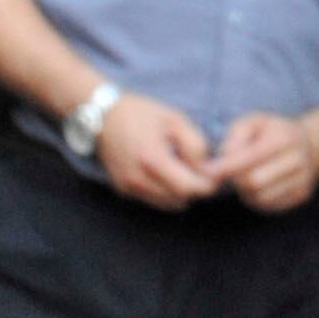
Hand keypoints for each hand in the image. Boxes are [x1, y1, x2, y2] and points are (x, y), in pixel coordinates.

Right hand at [95, 93, 220, 208]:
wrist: (103, 115)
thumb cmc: (142, 113)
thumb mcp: (176, 121)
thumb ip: (195, 146)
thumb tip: (206, 169)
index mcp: (152, 159)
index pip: (188, 188)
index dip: (206, 185)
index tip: (215, 174)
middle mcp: (137, 179)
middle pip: (179, 199)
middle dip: (195, 188)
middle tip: (201, 171)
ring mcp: (128, 187)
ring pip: (167, 204)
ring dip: (180, 192)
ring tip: (183, 170)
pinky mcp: (123, 189)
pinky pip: (153, 199)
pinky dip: (165, 192)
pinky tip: (166, 172)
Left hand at [214, 110, 318, 212]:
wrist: (310, 145)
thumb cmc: (272, 132)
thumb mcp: (253, 122)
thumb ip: (235, 135)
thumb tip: (223, 158)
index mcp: (285, 138)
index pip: (249, 158)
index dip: (224, 167)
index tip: (204, 171)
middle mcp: (298, 160)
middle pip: (253, 182)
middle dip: (235, 179)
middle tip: (228, 172)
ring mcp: (302, 180)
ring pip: (259, 197)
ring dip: (244, 190)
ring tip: (245, 176)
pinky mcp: (301, 196)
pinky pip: (269, 205)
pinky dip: (256, 197)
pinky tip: (258, 185)